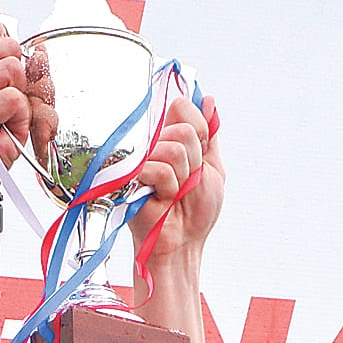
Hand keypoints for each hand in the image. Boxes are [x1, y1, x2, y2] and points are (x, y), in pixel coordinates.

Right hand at [127, 93, 223, 268]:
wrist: (182, 242)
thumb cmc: (196, 212)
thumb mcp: (212, 167)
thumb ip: (210, 133)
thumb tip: (209, 100)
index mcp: (172, 136)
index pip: (182, 106)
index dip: (199, 130)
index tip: (200, 155)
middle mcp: (154, 143)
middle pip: (182, 129)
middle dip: (194, 161)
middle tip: (186, 181)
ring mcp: (141, 159)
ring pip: (173, 149)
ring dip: (182, 178)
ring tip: (173, 193)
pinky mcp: (129, 176)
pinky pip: (158, 169)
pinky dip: (168, 188)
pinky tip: (161, 199)